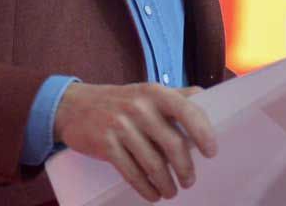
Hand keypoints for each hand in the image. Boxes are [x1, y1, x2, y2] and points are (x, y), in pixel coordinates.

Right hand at [54, 82, 216, 201]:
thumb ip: (175, 95)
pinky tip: (153, 194)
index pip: (186, 110)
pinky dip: (146, 188)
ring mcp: (120, 125)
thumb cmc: (120, 101)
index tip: (211, 152)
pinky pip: (131, 172)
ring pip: (153, 163)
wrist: (74, 106)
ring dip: (166, 183)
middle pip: (172, 144)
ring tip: (171, 192)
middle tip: (190, 181)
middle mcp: (139, 106)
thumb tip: (206, 97)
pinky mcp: (105, 144)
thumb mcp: (146, 92)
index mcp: (154, 92)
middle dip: (185, 168)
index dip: (202, 132)